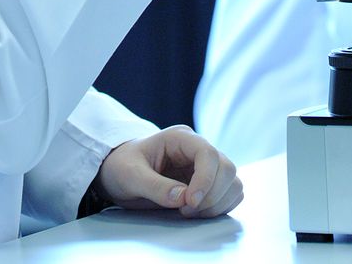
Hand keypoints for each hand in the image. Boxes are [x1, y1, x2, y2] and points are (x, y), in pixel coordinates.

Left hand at [94, 125, 243, 217]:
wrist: (119, 173)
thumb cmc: (121, 167)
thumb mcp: (130, 176)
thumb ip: (155, 186)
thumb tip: (183, 198)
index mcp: (180, 138)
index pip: (208, 153)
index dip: (205, 179)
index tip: (190, 202)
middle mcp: (197, 149)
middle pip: (227, 168)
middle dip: (212, 195)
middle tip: (186, 211)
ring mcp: (205, 165)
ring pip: (232, 182)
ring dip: (217, 203)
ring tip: (189, 213)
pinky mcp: (208, 182)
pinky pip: (230, 194)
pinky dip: (220, 207)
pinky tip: (197, 213)